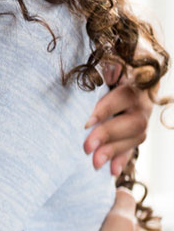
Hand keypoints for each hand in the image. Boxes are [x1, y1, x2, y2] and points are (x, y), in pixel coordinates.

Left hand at [84, 57, 153, 177]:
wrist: (130, 66)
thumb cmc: (110, 63)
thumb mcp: (110, 59)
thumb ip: (110, 67)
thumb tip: (108, 70)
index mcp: (137, 80)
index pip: (124, 97)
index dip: (106, 110)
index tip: (86, 122)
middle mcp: (144, 100)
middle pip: (134, 121)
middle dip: (109, 135)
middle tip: (86, 147)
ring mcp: (144, 115)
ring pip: (137, 136)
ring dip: (114, 151)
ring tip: (94, 163)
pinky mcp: (138, 129)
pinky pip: (134, 146)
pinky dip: (122, 158)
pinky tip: (112, 171)